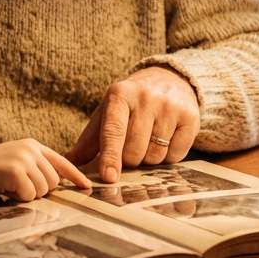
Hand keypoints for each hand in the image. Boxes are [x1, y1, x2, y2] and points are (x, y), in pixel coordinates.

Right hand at [0, 139, 91, 201]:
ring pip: (43, 190)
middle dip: (39, 191)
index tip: (87, 186)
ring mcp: (23, 159)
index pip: (62, 162)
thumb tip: (56, 185)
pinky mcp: (15, 171)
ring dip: (27, 195)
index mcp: (32, 145)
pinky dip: (18, 198)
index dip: (76, 176)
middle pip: (54, 181)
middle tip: (18, 188)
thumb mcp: (15, 162)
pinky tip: (4, 189)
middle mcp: (30, 149)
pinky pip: (29, 195)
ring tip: (9, 187)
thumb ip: (35, 168)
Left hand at [66, 67, 199, 182]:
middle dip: (129, 159)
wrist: (169, 80)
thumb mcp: (107, 114)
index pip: (113, 131)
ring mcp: (170, 107)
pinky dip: (168, 156)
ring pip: (155, 155)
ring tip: (149, 139)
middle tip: (131, 145)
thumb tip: (68, 164)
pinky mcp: (191, 117)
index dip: (111, 156)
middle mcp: (146, 98)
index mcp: (119, 95)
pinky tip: (166, 139)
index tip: (109, 177)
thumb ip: (88, 141)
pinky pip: (176, 155)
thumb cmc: (130, 104)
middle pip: (134, 151)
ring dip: (149, 158)